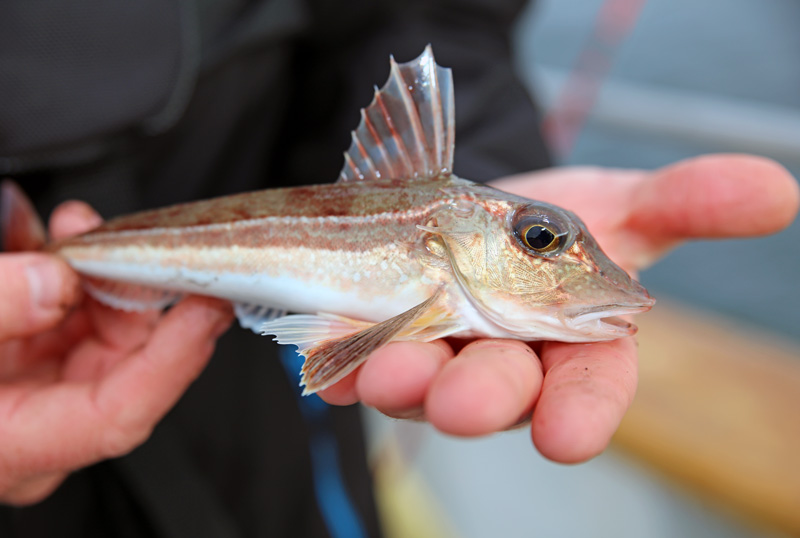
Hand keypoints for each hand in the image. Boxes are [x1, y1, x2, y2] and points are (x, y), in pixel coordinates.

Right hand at [0, 197, 232, 504]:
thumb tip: (53, 282)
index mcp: (13, 443)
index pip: (118, 414)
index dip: (174, 360)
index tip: (207, 305)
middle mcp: (36, 422)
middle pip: (121, 359)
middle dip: (128, 288)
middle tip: (119, 237)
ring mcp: (33, 388)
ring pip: (98, 327)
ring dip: (91, 269)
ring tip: (65, 225)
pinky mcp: (23, 357)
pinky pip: (62, 311)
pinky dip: (54, 268)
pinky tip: (34, 232)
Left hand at [318, 154, 798, 462]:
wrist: (471, 213)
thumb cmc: (551, 225)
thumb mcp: (619, 203)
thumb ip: (687, 202)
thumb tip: (778, 188)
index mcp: (571, 343)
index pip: (591, 387)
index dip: (583, 413)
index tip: (569, 437)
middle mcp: (505, 361)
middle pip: (499, 390)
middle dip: (482, 398)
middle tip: (460, 401)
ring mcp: (439, 359)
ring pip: (422, 381)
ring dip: (403, 379)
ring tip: (386, 368)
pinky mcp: (381, 344)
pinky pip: (356, 359)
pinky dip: (342, 360)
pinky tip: (328, 363)